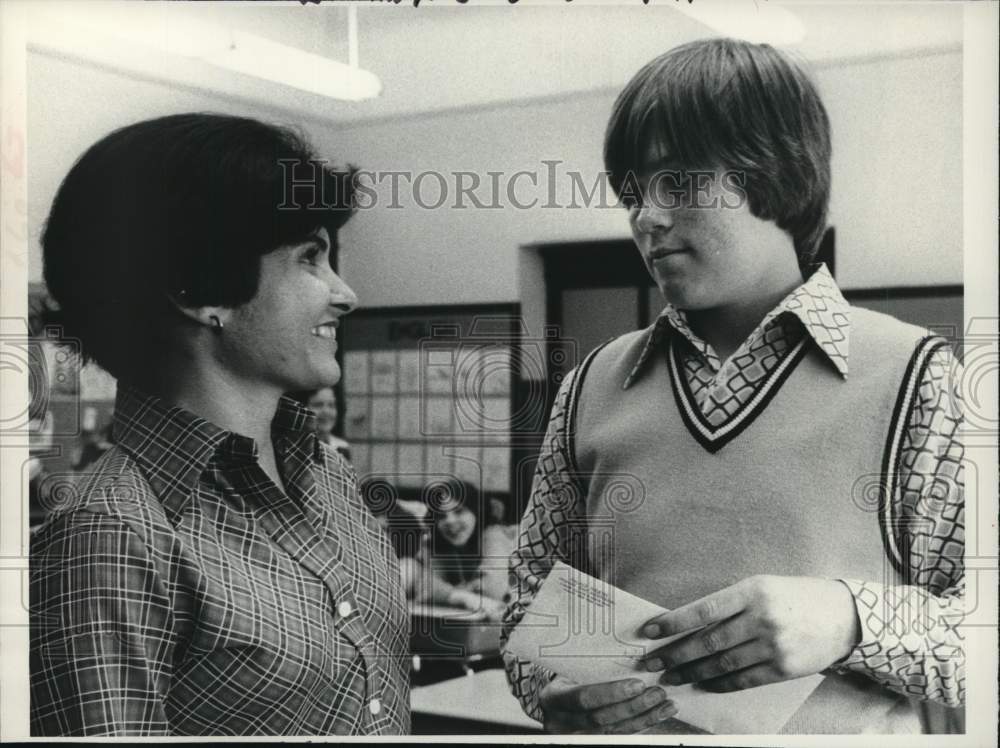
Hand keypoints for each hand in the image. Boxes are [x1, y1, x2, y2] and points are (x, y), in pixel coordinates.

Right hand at [538, 675, 677, 733]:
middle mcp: (561, 722)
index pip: (584, 698)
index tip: (638, 684)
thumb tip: (627, 653)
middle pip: (602, 719)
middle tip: (658, 693)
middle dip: (634, 707)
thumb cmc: (563, 675)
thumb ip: (588, 667)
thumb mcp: (567, 668)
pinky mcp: (592, 741)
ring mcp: (576, 736)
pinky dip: (641, 725)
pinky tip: (658, 715)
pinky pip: (619, 736)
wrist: (550, 699)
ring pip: (614, 732)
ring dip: (644, 719)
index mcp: (553, 698)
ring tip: (666, 705)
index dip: (612, 693)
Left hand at [640, 575, 859, 692]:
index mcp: (751, 591)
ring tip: (672, 676)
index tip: (648, 631)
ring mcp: (773, 646)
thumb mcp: (762, 586)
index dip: (673, 622)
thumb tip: (690, 623)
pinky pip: (744, 680)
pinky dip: (720, 684)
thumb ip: (730, 603)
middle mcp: (761, 618)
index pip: (702, 610)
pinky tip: (704, 684)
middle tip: (652, 662)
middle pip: (708, 641)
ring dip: (692, 672)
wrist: (844, 615)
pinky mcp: (784, 669)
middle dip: (675, 653)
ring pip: (722, 664)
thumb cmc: (795, 596)